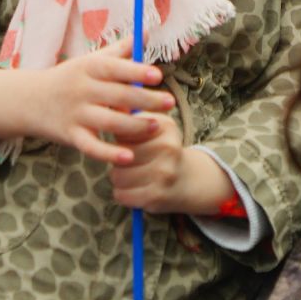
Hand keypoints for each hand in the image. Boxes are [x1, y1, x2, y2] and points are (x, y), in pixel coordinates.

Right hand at [29, 39, 173, 166]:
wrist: (29, 100)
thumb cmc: (69, 78)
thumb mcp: (89, 60)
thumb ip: (119, 50)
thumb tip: (147, 33)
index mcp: (88, 68)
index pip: (114, 68)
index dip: (136, 72)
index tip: (157, 76)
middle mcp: (82, 90)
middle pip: (118, 96)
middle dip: (146, 100)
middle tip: (170, 103)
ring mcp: (76, 114)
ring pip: (109, 123)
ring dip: (135, 126)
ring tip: (157, 126)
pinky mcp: (71, 136)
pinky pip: (92, 147)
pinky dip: (110, 153)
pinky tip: (129, 157)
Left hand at [110, 114, 236, 215]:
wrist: (188, 180)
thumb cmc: (162, 150)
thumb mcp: (154, 126)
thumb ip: (132, 114)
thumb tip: (112, 103)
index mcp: (165, 126)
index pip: (122, 131)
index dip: (120, 138)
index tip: (131, 141)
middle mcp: (168, 148)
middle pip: (118, 153)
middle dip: (118, 159)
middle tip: (131, 161)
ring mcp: (164, 174)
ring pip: (117, 176)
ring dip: (119, 178)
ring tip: (133, 175)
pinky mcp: (157, 197)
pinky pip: (121, 195)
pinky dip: (123, 194)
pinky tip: (134, 189)